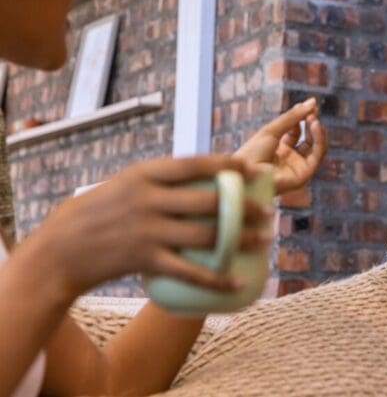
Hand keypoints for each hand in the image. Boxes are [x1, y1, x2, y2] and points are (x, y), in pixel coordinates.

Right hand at [31, 155, 272, 298]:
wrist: (58, 250)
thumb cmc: (97, 212)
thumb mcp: (126, 183)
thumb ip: (162, 179)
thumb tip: (206, 173)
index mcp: (144, 174)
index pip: (195, 164)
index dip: (228, 166)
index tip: (255, 169)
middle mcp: (148, 199)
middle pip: (209, 200)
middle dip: (245, 206)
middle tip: (269, 211)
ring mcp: (147, 230)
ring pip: (207, 234)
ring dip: (241, 239)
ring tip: (264, 240)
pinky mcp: (144, 260)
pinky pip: (190, 271)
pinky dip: (217, 278)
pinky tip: (238, 281)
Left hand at [235, 98, 327, 194]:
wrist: (245, 173)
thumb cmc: (252, 153)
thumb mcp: (273, 130)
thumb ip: (293, 117)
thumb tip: (312, 102)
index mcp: (279, 150)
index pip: (296, 133)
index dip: (301, 119)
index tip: (307, 106)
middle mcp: (290, 160)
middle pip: (309, 140)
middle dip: (311, 124)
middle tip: (312, 111)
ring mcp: (297, 168)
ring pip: (316, 148)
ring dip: (318, 132)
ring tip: (313, 118)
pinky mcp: (304, 175)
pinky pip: (318, 156)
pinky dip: (320, 140)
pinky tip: (315, 126)